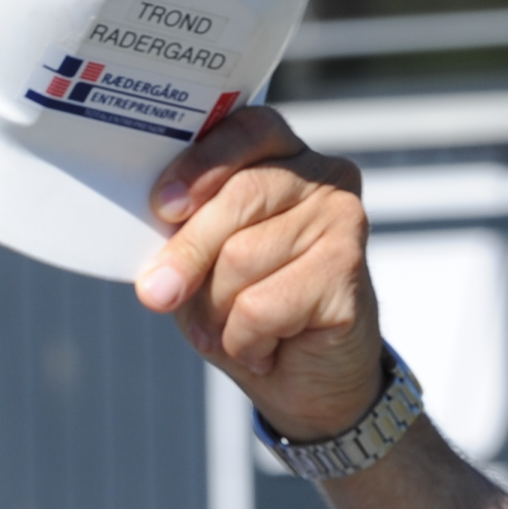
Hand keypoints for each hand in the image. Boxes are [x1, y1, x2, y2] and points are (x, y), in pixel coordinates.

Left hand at [135, 107, 384, 444]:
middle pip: (239, 197)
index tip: (163, 206)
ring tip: (228, 331)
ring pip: (243, 257)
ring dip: (218, 311)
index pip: (246, 130)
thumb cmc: (252, 309)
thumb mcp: (204, 268)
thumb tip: (157, 273)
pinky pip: (264, 306)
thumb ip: (183, 243)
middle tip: (158, 294)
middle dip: (188, 253)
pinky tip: (264, 348)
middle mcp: (322, 176)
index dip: (201, 165)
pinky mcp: (350, 270)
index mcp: (282, 156)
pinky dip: (246, 340)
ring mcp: (343, 219)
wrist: (307, 378)